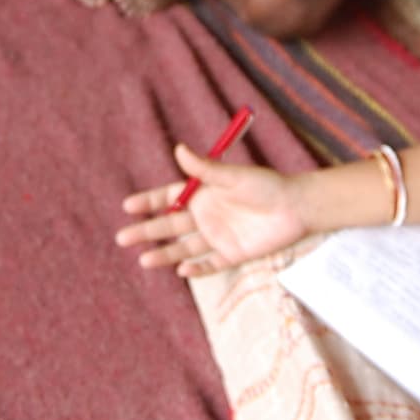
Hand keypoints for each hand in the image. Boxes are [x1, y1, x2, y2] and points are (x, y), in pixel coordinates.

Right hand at [115, 141, 307, 274]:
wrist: (296, 207)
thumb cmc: (267, 185)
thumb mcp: (234, 176)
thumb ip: (206, 169)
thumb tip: (178, 150)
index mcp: (203, 194)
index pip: (169, 198)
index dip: (148, 202)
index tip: (128, 206)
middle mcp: (206, 216)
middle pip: (170, 225)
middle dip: (146, 231)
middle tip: (123, 237)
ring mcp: (218, 236)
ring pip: (185, 247)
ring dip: (165, 253)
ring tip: (143, 259)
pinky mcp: (233, 253)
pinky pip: (210, 263)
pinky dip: (197, 268)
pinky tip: (182, 270)